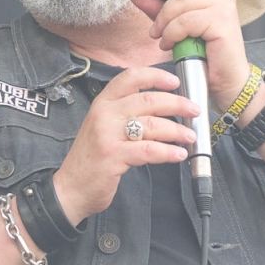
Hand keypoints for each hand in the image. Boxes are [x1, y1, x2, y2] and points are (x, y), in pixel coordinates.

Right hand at [52, 65, 197, 221]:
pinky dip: (168, 152)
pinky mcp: (113, 156)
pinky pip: (149, 150)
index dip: (156, 76)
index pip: (131, 77)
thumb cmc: (92, 159)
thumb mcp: (104, 127)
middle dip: (177, 104)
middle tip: (194, 111)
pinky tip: (178, 155)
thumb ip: (125, 114)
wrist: (70, 188)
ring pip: (152, 125)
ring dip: (176, 130)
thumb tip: (161, 107)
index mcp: (103, 102)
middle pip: (148, 100)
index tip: (175, 82)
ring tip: (190, 137)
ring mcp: (107, 135)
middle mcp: (104, 114)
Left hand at [127, 0, 251, 112]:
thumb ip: (158, 10)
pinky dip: (172, 32)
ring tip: (158, 35)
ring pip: (181, 1)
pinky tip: (169, 44)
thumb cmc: (204, 57)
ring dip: (163, 19)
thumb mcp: (174, 28)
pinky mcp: (222, 22)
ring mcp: (223, 6)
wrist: (226, 83)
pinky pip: (187, 21)